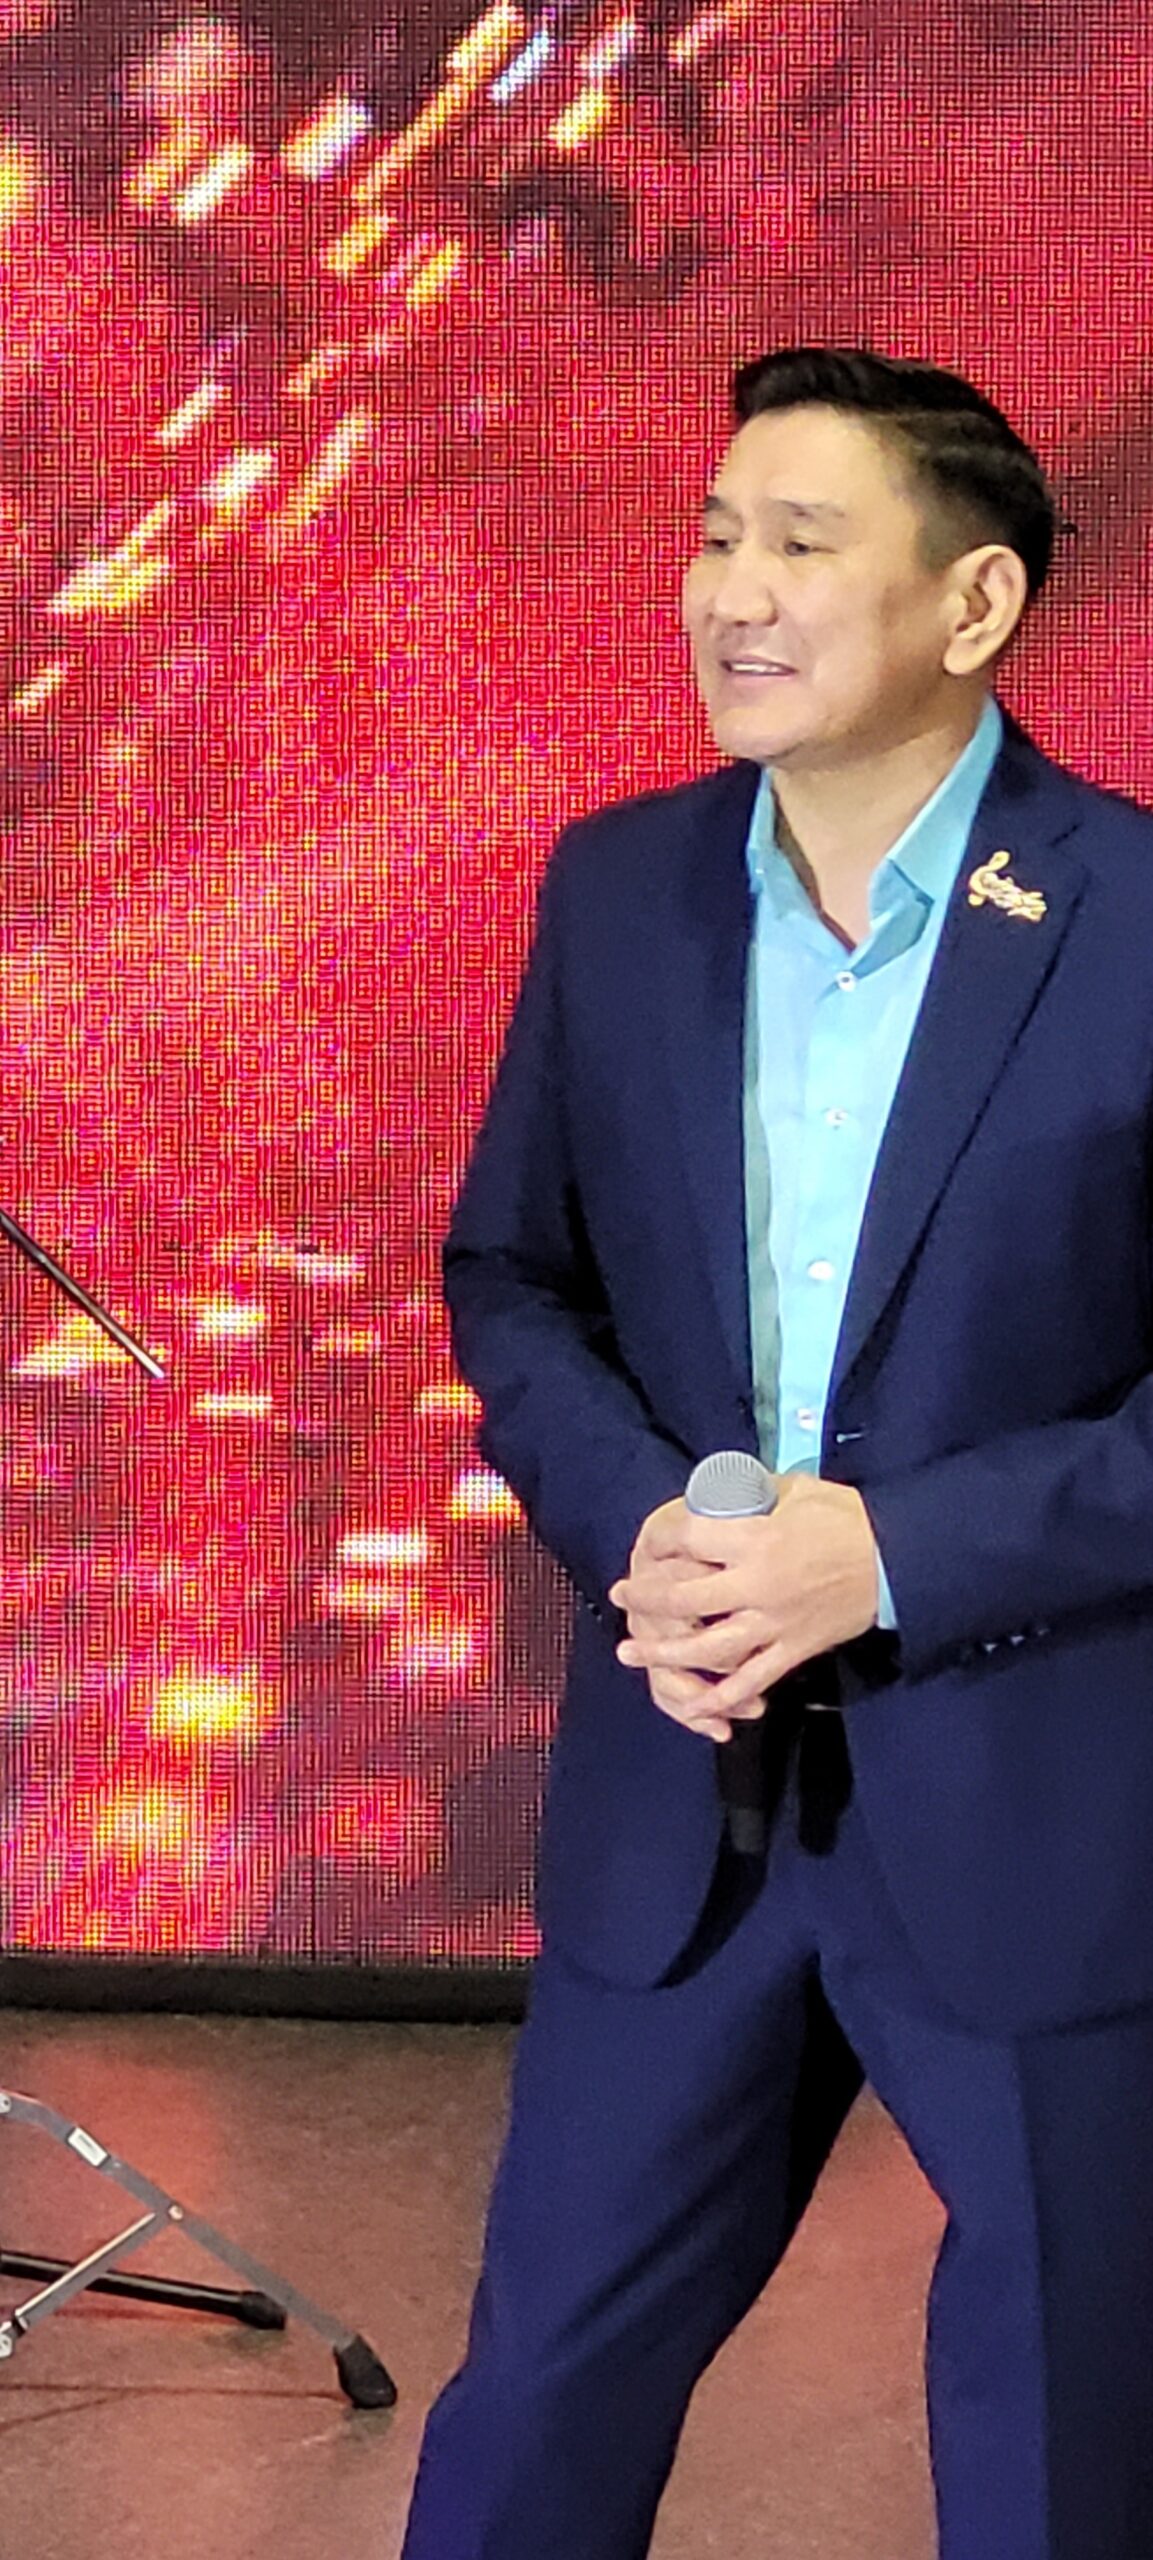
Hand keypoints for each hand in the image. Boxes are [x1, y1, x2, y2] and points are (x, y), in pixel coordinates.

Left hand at [609, 1476, 880, 1742]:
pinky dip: (720, 1699)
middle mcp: (758, 1585)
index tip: (647, 1542)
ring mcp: (774, 1623)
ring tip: (630, 1654)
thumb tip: (720, 1488)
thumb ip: (755, 1491)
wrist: (897, 1561)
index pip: (689, 1539)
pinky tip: (693, 1707)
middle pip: (685, 1597)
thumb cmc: (846, 1518)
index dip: (660, 1539)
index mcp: (757, 1539)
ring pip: (708, 1648)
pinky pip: (751, 1680)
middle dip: (645, 1599)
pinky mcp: (793, 1651)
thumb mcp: (798, 1489)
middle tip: (620, 1597)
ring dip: (664, 1654)